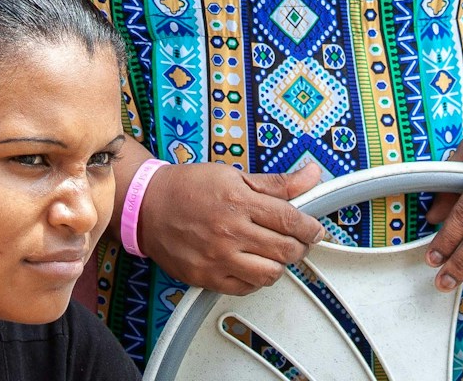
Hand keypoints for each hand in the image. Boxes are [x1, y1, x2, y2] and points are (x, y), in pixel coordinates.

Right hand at [139, 161, 326, 294]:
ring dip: (279, 265)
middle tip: (299, 241)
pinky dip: (256, 279)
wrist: (147, 206)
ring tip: (275, 253)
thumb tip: (311, 176)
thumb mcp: (233, 175)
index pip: (291, 220)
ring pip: (269, 274)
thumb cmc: (188, 188)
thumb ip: (276, 182)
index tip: (315, 229)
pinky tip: (252, 264)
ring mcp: (217, 257)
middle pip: (286, 250)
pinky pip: (245, 288)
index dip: (311, 228)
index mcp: (239, 201)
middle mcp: (230, 231)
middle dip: (300, 246)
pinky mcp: (206, 277)